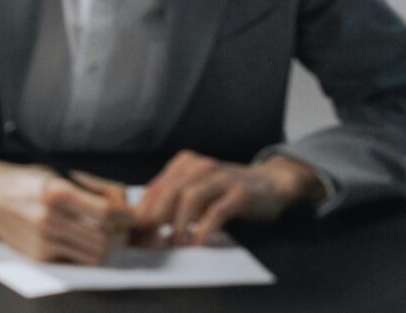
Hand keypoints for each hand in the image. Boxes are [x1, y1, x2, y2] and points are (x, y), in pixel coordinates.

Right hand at [0, 160, 132, 264]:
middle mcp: (49, 218)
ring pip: (94, 255)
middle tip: (122, 229)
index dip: (125, 216)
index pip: (106, 212)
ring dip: (107, 247)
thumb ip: (94, 188)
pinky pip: (76, 259)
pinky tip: (83, 238)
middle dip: (120, 236)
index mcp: (56, 191)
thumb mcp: (59, 173)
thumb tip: (124, 204)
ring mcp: (44, 240)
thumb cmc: (26, 180)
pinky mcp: (40, 255)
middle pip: (104, 239)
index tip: (129, 215)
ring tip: (106, 235)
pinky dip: (86, 251)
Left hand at [134, 151, 323, 245]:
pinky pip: (218, 210)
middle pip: (169, 190)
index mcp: (185, 163)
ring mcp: (222, 178)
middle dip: (155, 216)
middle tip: (148, 240)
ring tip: (172, 243)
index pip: (157, 187)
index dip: (144, 210)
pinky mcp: (240, 192)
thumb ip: (174, 200)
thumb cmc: (226, 191)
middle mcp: (201, 166)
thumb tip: (145, 222)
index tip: (135, 232)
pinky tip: (197, 242)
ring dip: (178, 222)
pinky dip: (205, 227)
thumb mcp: (197, 191)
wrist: (270, 183)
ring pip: (191, 197)